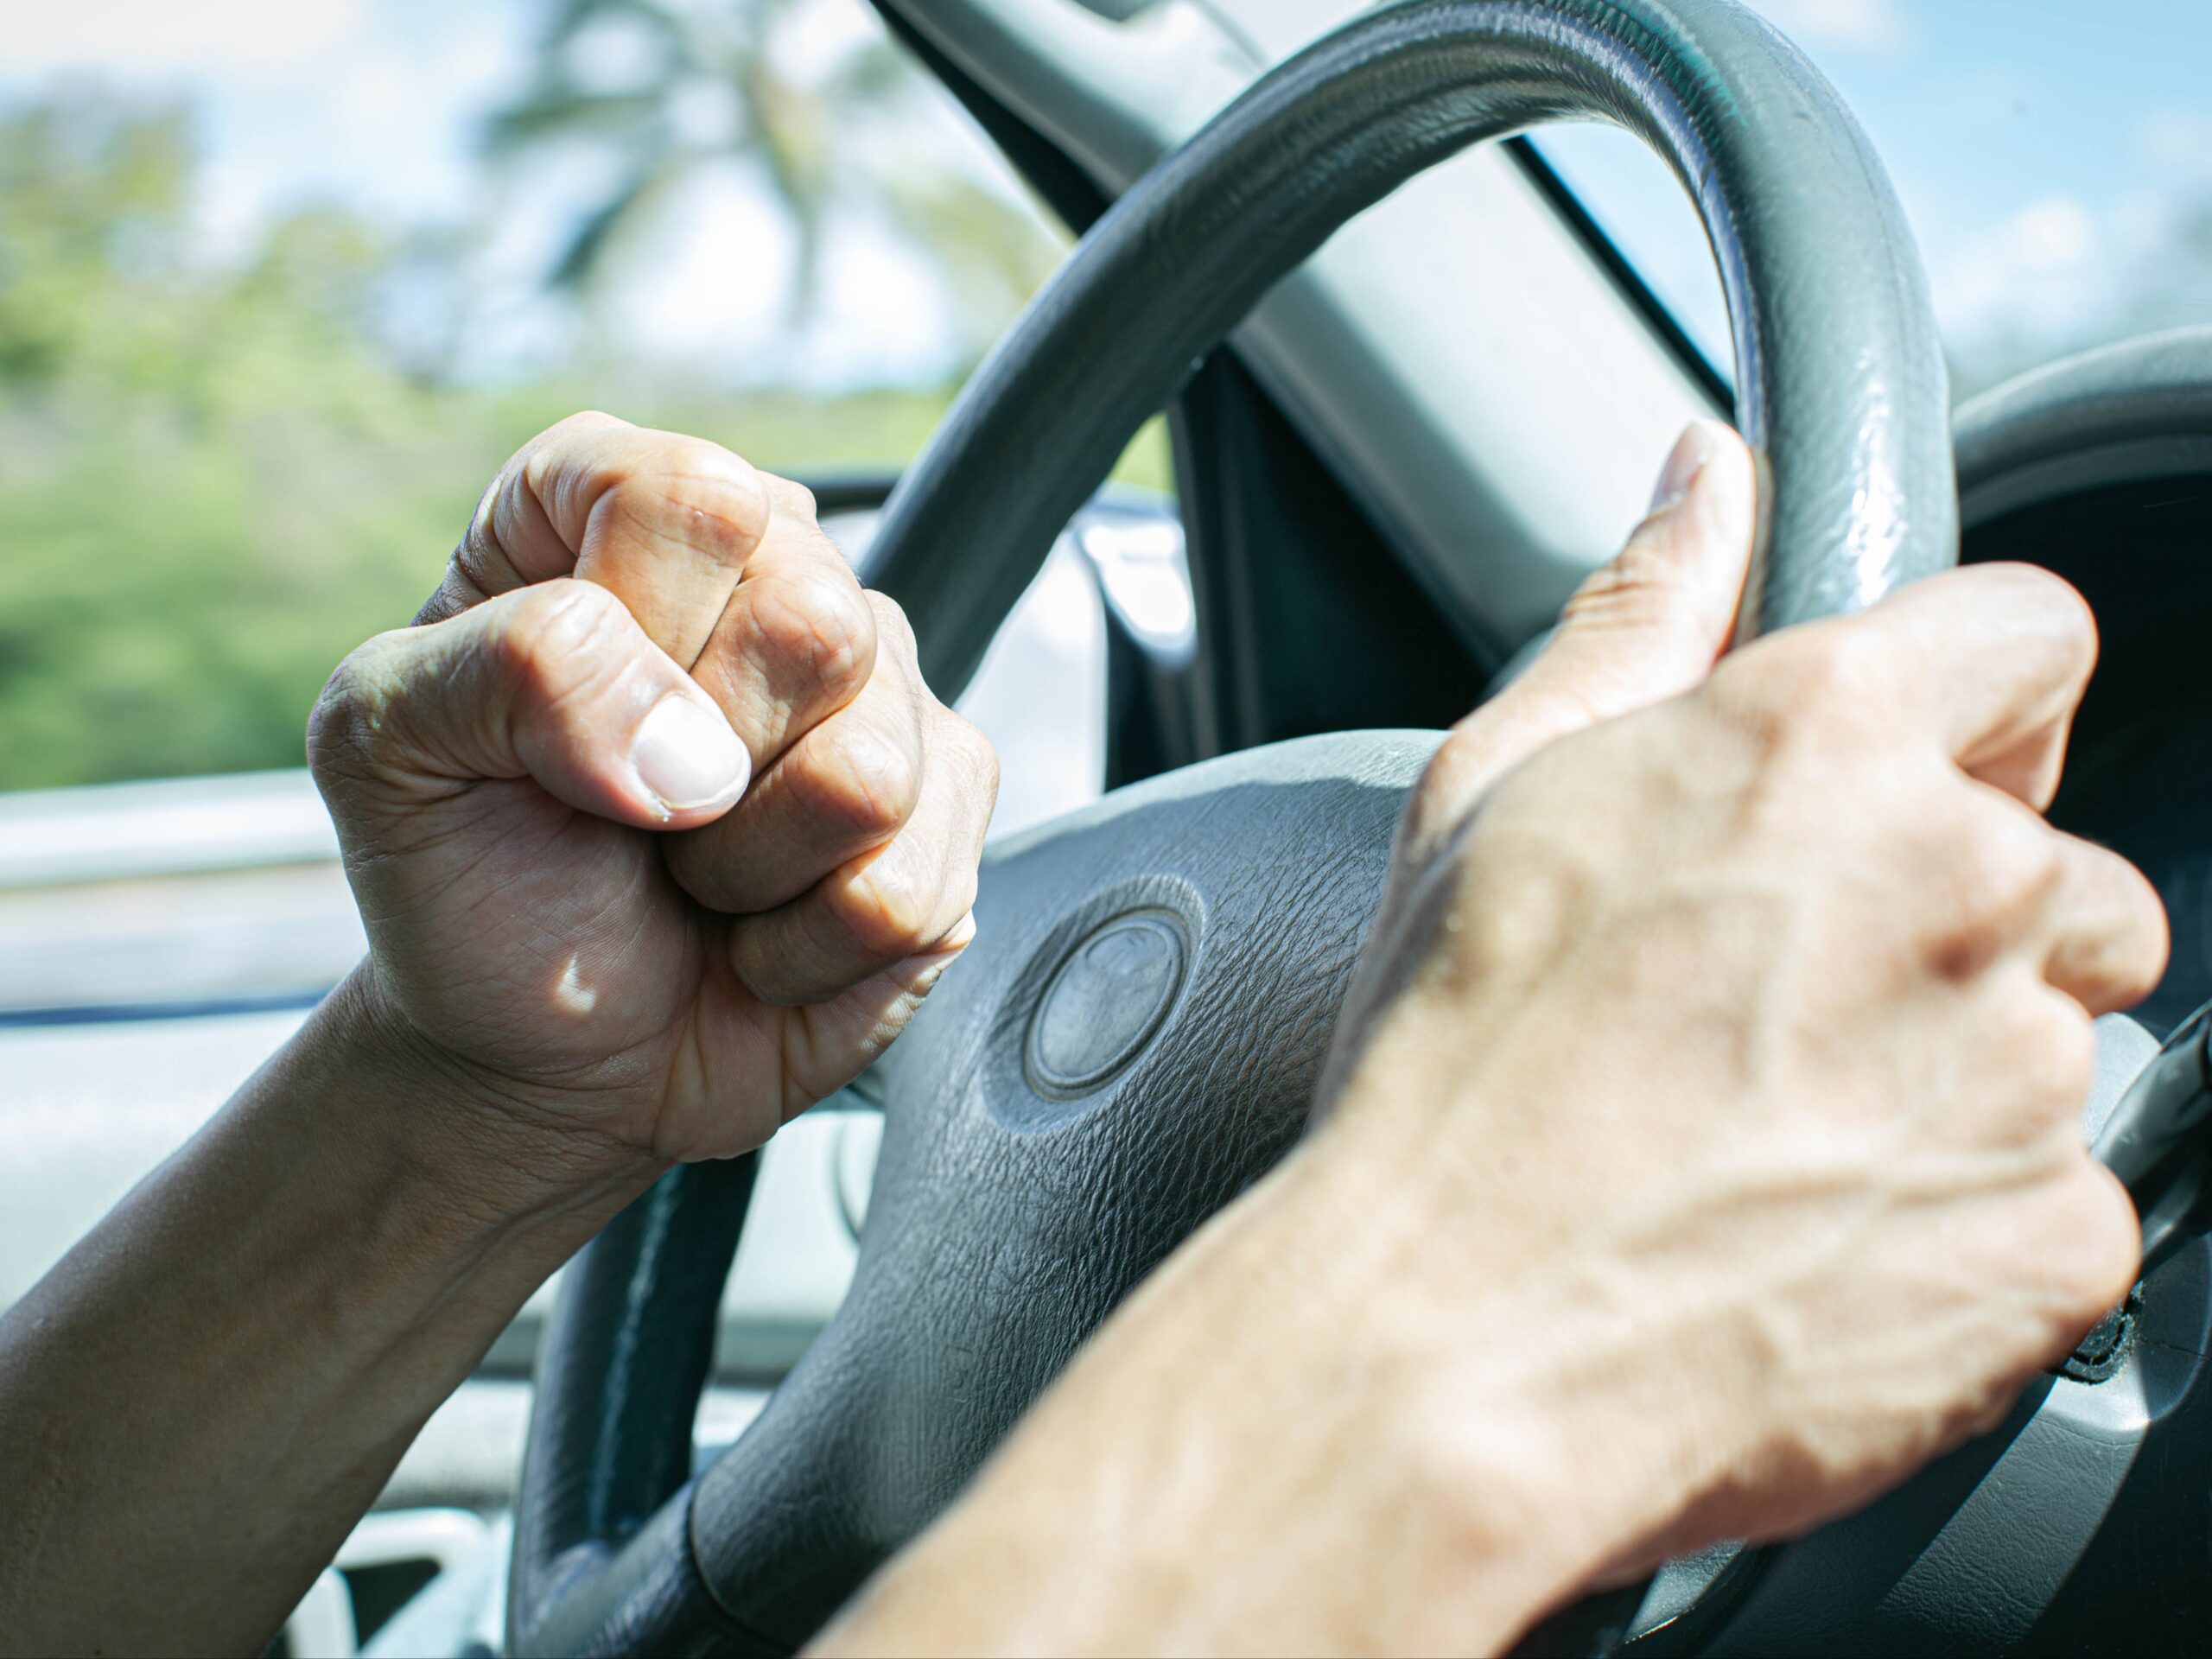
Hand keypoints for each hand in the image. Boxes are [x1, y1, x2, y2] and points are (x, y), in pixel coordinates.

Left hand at [309, 412, 996, 1199]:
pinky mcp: (947, 810)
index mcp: (622, 510)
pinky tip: (761, 935)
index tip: (559, 728)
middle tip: (634, 817)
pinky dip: (807, 951)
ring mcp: (880, 691)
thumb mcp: (386, 748)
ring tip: (696, 875)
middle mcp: (772, 573)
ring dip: (750, 873)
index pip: (697, 499)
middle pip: (815, 622)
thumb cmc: (467, 878)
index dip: (638, 628)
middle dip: (698, 770)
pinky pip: (914, 887)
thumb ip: (505, 670)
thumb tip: (694, 752)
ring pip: (874, 770)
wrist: (541, 1053)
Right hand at [814, 422, 2166, 1656]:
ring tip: (1777, 1137)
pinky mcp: (2058, 1231)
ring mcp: (2024, 1064)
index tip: (1920, 775)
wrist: (1449, 1346)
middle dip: (1960, 917)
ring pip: (2056, 1035)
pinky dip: (1967, 1217)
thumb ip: (1642, 610)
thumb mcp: (1495, 793)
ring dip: (1957, 1071)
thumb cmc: (1447, 1073)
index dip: (1976, 706)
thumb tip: (1704, 475)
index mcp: (1823, 739)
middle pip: (2061, 858)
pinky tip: (1813, 1235)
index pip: (2033, 633)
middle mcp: (1960, 878)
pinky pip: (2061, 1197)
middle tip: (1788, 1004)